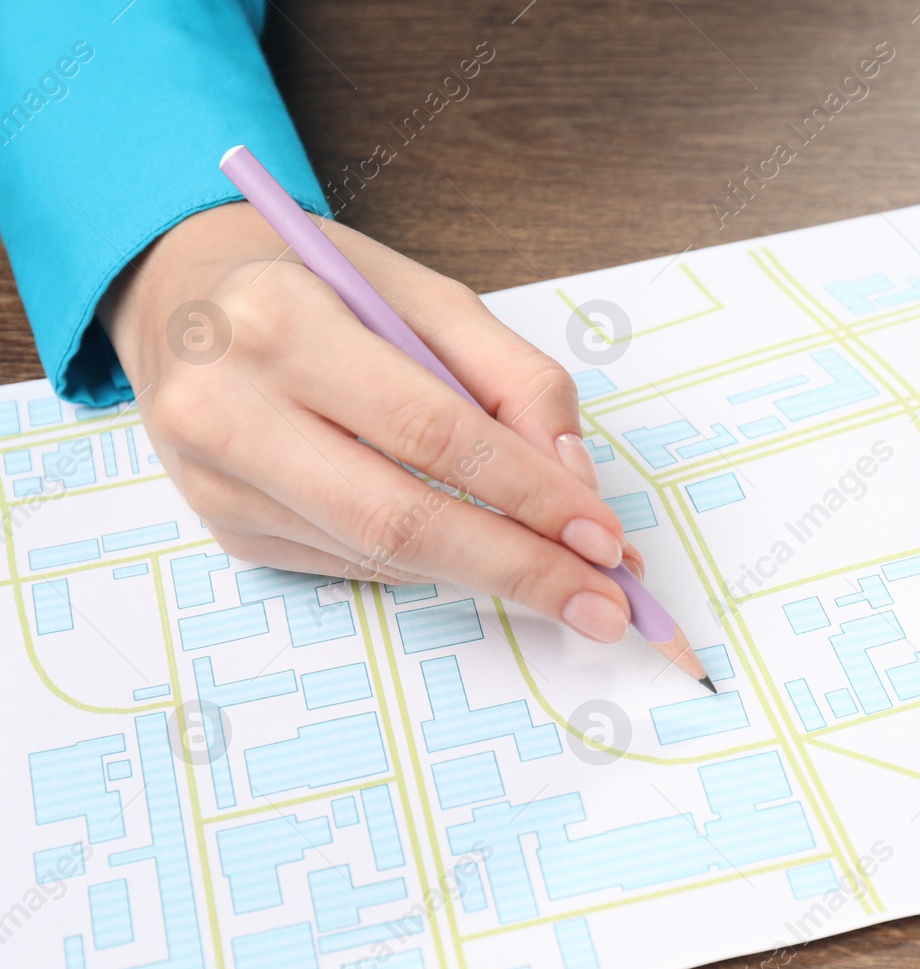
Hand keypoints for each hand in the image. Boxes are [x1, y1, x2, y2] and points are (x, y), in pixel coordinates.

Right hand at [99, 201, 642, 642]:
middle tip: (605, 604)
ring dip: (489, 576)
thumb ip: (514, 377)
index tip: (605, 536)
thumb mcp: (427, 295)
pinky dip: (434, 566)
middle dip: (520, 568)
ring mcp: (216, 481)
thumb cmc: (320, 287)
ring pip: (381, 556)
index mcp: (281, 322)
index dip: (528, 493)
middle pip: (399, 519)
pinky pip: (356, 564)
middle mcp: (228, 407)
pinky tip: (480, 552)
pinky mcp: (226, 529)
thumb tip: (574, 479)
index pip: (430, 430)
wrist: (186, 299)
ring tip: (569, 582)